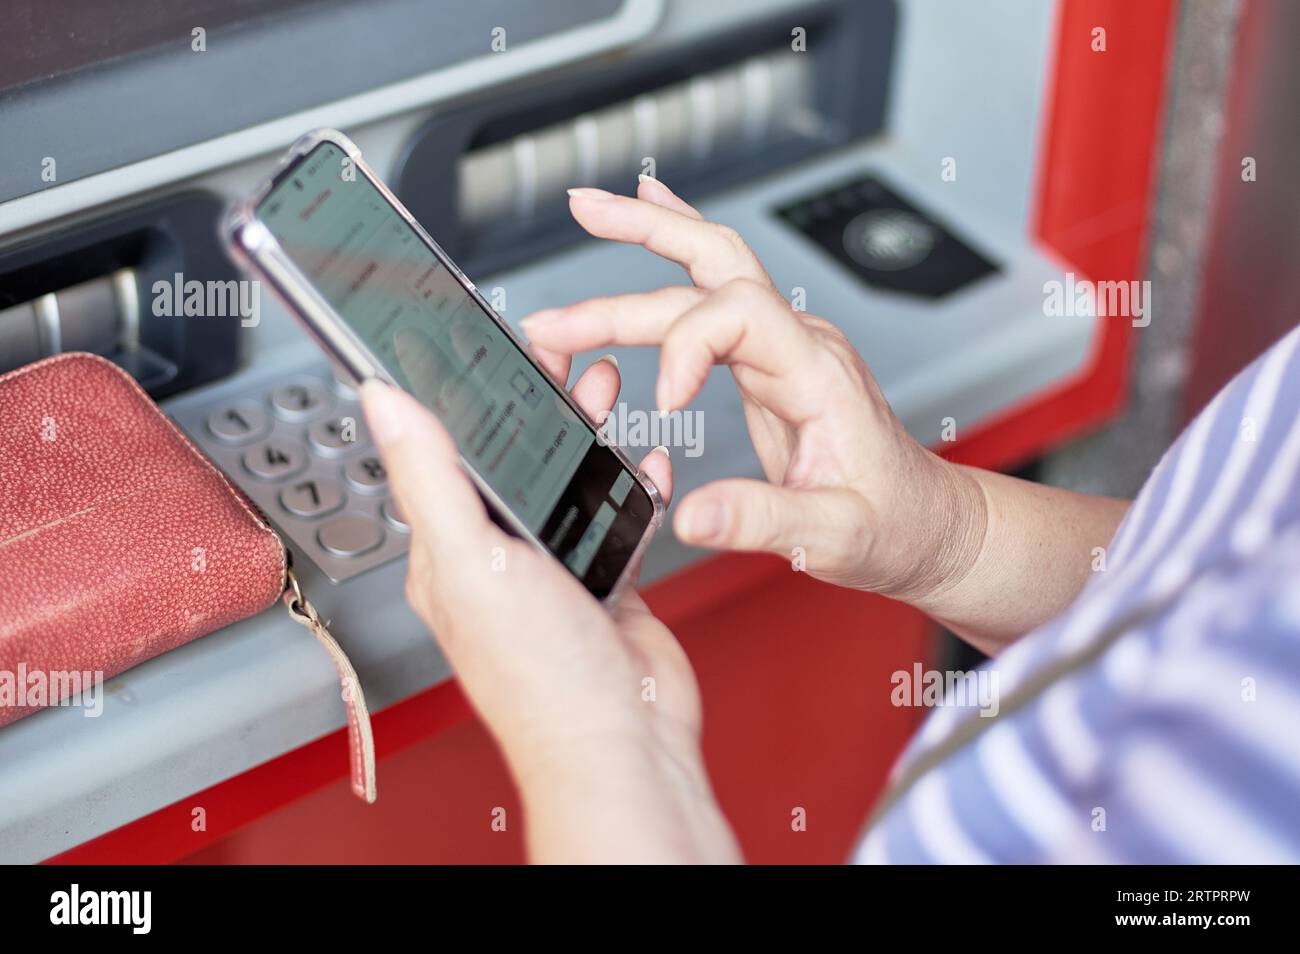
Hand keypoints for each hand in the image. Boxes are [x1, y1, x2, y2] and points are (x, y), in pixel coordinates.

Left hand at [360, 350, 738, 862]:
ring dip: (585, 430)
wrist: (624, 742)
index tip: (474, 344)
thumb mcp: (471, 560)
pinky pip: (618, 516)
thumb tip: (383, 402)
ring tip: (603, 386)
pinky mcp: (609, 581)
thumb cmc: (541, 677)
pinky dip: (633, 482)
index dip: (454, 396)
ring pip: (567, 480)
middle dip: (535, 400)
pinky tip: (647, 460)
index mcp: (449, 550)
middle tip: (557, 353)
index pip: (438, 455)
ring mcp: (556, 570)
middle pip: (512, 458)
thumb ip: (430, 478)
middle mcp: (498, 557)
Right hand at [519, 179, 986, 603]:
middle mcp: (801, 343)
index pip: (737, 313)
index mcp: (816, 374)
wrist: (924, 520)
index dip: (683, 347)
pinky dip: (679, 250)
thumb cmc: (891, 523)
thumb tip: (690, 514)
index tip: (662, 406)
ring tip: (589, 207)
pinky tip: (654, 215)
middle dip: (640, 240)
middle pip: (716, 264)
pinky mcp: (771, 358)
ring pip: (715, 265)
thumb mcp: (834, 537)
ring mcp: (786, 344)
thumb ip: (764, 522)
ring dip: (650, 232)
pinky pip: (720, 289)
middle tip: (579, 218)